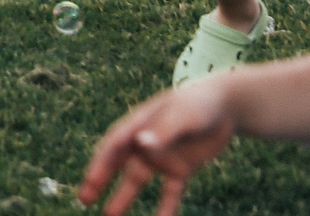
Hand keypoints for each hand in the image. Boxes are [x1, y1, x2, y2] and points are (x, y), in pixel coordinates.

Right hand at [82, 81, 238, 213]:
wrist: (225, 106)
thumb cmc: (197, 104)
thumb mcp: (181, 115)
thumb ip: (162, 130)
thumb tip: (140, 143)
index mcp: (138, 125)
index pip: (113, 147)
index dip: (99, 166)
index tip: (90, 184)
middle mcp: (144, 143)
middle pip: (117, 165)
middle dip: (100, 181)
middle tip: (84, 200)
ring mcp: (160, 157)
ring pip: (137, 181)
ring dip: (124, 197)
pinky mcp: (179, 169)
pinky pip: (169, 193)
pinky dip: (165, 208)